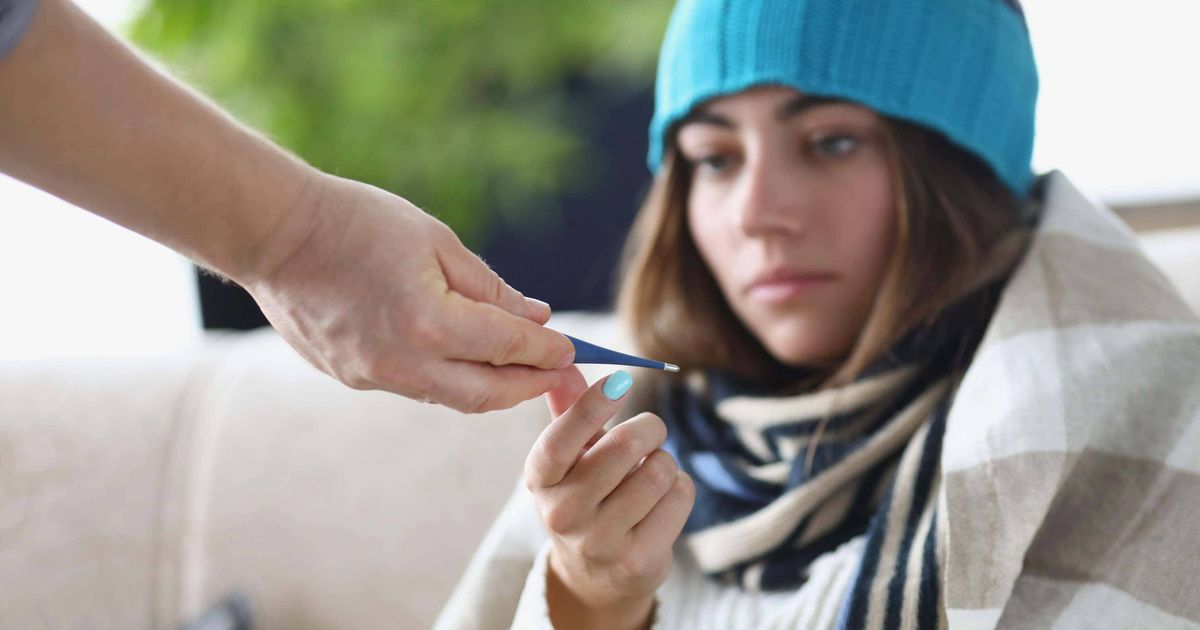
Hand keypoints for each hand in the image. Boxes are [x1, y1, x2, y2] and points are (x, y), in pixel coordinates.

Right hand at [242, 173, 575, 412]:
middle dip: (530, 385)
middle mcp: (405, 363)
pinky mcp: (353, 379)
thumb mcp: (437, 241)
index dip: (548, 350)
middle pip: (489, 393)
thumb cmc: (358, 222)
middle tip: (558, 374)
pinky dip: (450, 379)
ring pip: (453, 398)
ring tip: (519, 370)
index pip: (510, 347)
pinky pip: (417, 389)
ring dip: (492, 388)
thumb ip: (490, 288)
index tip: (572, 348)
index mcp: (432, 322)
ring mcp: (375, 377)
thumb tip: (537, 317)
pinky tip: (465, 360)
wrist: (274, 235)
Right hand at [525, 367, 694, 629]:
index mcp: (540, 480)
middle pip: (624, 447)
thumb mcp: (567, 458)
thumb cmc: (583, 497)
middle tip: (651, 430)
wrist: (594, 576)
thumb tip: (563, 363)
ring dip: (664, 461)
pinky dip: (680, 486)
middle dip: (649, 427)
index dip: (591, 406)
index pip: (560, 440)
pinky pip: (679, 496)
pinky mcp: (638, 561)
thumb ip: (566, 410)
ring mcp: (600, 542)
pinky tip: (662, 499)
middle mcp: (563, 513)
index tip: (619, 381)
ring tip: (650, 473)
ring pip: (658, 470)